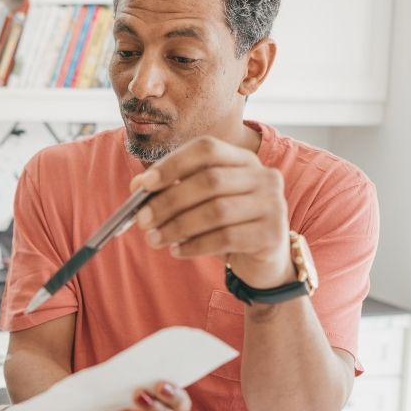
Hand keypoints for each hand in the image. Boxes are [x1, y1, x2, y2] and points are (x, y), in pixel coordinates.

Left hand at [131, 136, 292, 288]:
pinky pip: (226, 238)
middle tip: (142, 220)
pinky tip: (177, 251)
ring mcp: (273, 205)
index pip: (207, 149)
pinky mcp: (272, 235)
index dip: (173, 164)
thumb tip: (138, 186)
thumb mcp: (199, 203)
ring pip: (216, 211)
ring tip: (154, 239)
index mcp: (243, 159)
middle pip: (210, 180)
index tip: (144, 184)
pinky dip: (195, 245)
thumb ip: (172, 189)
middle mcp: (264, 176)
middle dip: (169, 201)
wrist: (264, 261)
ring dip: (178, 226)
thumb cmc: (226, 225)